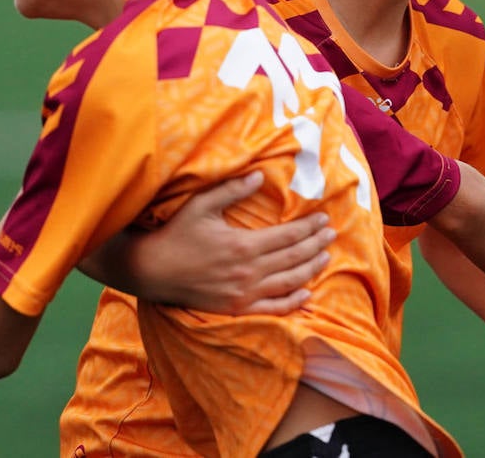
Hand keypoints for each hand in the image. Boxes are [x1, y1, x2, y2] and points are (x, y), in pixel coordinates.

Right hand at [94, 172, 335, 313]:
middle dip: (316, 245)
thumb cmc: (176, 234)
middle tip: (332, 234)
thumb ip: (232, 190)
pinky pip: (272, 308)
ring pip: (289, 282)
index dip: (309, 227)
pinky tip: (306, 293)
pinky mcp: (236, 309)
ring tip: (326, 257)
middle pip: (294, 257)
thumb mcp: (202, 205)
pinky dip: (293, 302)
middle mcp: (248, 271)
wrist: (152, 270)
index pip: (288, 236)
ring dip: (311, 269)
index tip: (323, 219)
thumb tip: (260, 176)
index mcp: (243, 245)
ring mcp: (244, 293)